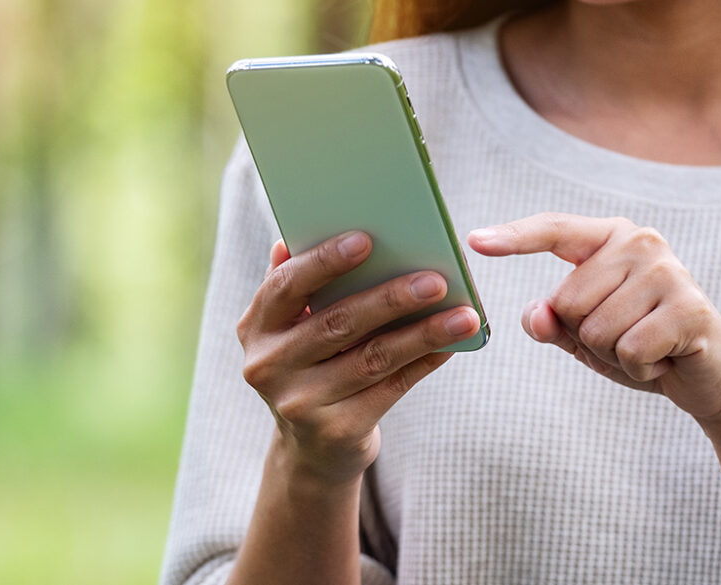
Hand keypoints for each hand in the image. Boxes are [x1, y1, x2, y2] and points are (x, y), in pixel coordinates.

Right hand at [237, 231, 480, 485]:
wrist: (312, 450)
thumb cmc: (311, 367)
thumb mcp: (292, 330)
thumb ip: (298, 286)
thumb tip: (299, 235)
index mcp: (256, 327)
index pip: (286, 286)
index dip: (325, 261)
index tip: (367, 239)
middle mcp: (268, 366)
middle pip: (337, 323)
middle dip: (391, 298)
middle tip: (437, 280)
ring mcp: (300, 403)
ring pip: (372, 358)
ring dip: (423, 334)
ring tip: (464, 315)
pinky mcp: (337, 432)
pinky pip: (391, 389)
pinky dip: (425, 363)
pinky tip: (453, 346)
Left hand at [468, 213, 720, 421]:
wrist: (712, 377)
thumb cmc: (642, 347)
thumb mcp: (585, 337)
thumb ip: (552, 323)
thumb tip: (535, 313)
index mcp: (611, 238)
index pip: (555, 229)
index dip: (514, 237)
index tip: (473, 241)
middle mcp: (641, 242)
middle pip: (567, 302)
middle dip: (587, 337)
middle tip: (628, 338)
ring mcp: (668, 271)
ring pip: (596, 330)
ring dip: (615, 356)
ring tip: (648, 348)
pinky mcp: (690, 308)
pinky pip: (628, 351)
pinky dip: (639, 370)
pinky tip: (665, 360)